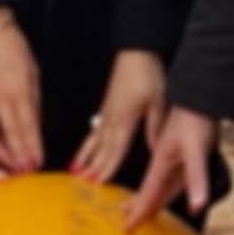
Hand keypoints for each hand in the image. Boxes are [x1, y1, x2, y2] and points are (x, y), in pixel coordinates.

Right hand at [0, 9, 38, 178]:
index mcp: (20, 93)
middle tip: (21, 173)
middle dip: (17, 156)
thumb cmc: (14, 48)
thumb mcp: (32, 72)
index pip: (29, 127)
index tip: (36, 164)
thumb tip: (36, 125)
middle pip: (10, 134)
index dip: (33, 148)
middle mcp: (0, 98)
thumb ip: (33, 100)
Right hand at [71, 50, 168, 185]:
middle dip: (93, 166)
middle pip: (102, 148)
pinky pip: (95, 129)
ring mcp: (107, 112)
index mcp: (125, 119)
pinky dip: (88, 142)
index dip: (108, 167)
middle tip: (83, 183)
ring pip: (94, 140)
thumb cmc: (147, 73)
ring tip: (75, 170)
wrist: (136, 51)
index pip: (116, 149)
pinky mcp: (107, 106)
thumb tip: (156, 149)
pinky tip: (85, 148)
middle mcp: (112, 118)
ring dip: (85, 156)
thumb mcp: (158, 101)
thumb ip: (155, 126)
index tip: (99, 181)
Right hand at [124, 106, 217, 231]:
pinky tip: (169, 191)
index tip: (127, 227)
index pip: (148, 194)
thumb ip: (196, 179)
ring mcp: (172, 157)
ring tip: (143, 209)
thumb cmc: (194, 118)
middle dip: (140, 206)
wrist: (200, 94)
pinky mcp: (182, 152)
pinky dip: (167, 188)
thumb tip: (197, 205)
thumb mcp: (196, 150)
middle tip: (129, 221)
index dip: (139, 212)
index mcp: (161, 162)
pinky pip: (172, 177)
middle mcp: (163, 161)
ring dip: (152, 198)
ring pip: (160, 184)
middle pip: (150, 190)